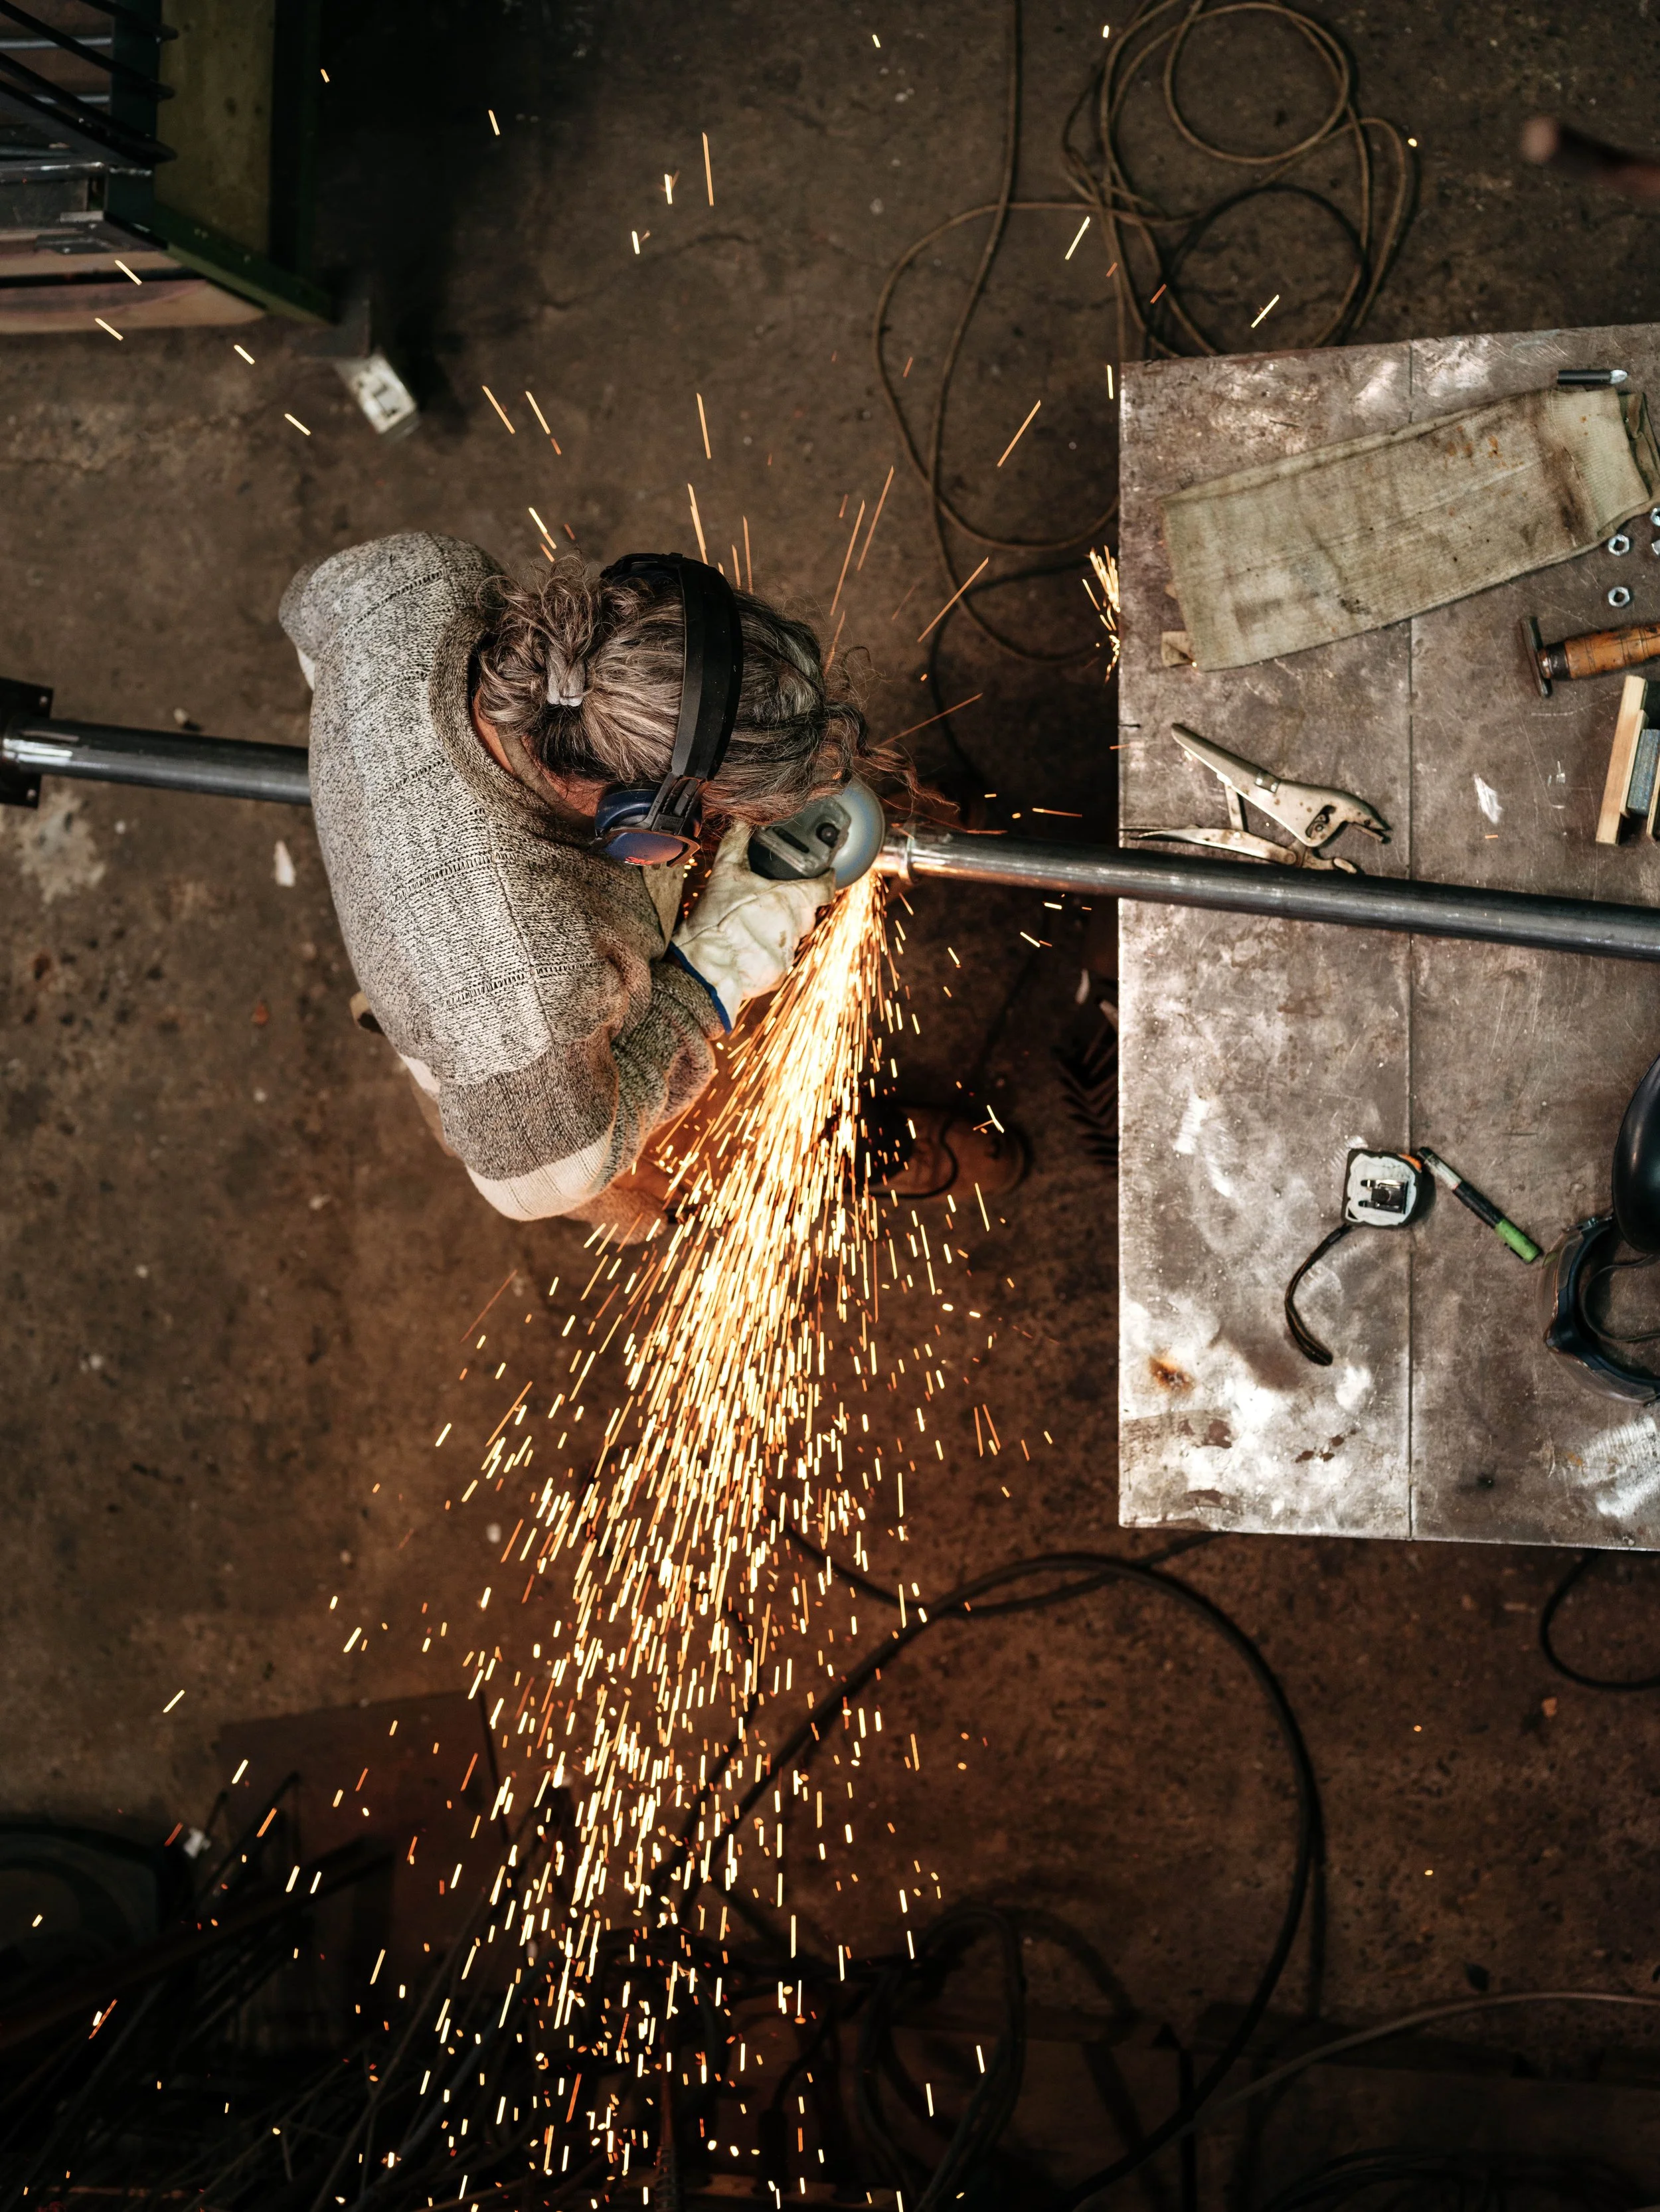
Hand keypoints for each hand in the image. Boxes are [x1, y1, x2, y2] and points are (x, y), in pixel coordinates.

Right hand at [671, 824, 833, 1023]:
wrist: (705, 968)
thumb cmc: (716, 920)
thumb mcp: (724, 875)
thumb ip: (735, 844)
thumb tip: (740, 820)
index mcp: (791, 899)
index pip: (825, 888)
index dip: (826, 879)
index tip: (826, 875)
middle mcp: (796, 926)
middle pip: (806, 912)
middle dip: (793, 905)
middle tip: (773, 899)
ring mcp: (789, 953)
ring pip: (791, 936)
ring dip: (777, 930)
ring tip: (752, 925)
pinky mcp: (778, 974)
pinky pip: (778, 959)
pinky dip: (765, 952)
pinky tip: (747, 947)